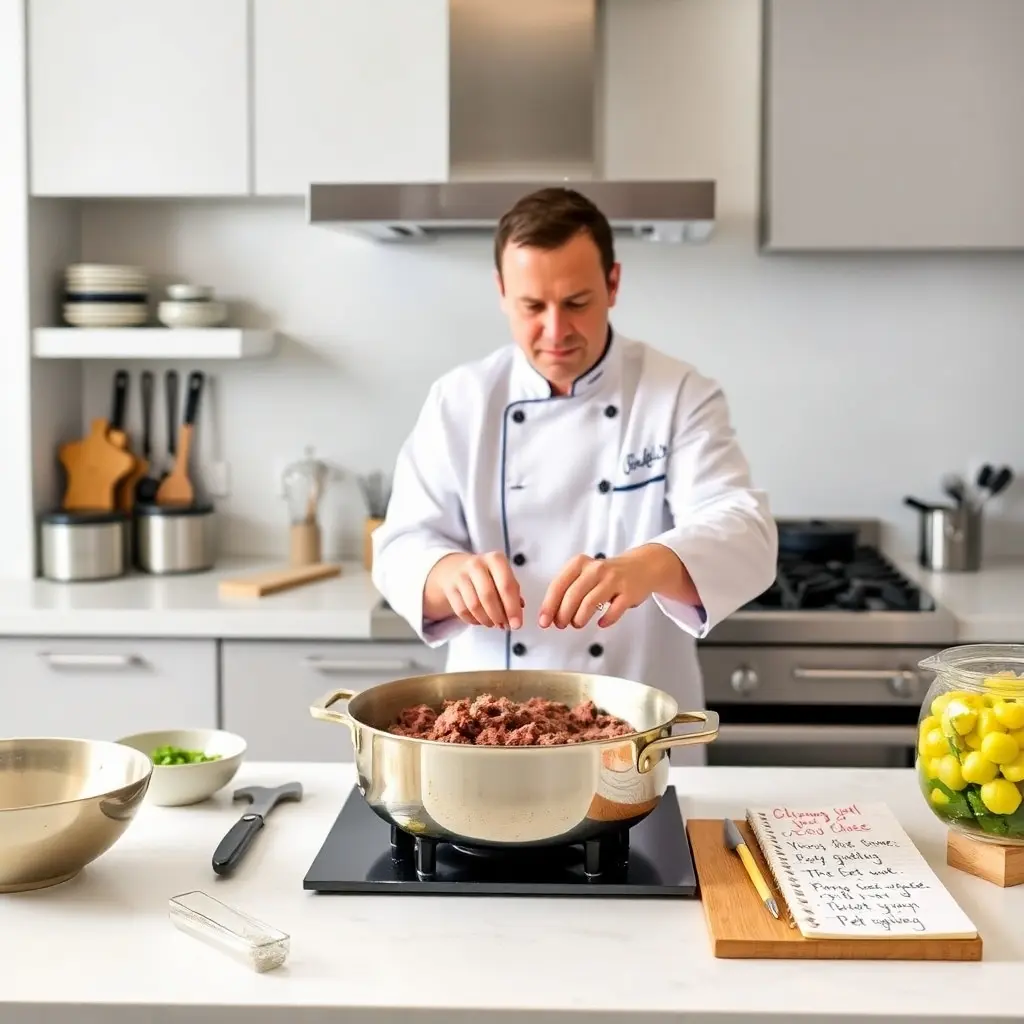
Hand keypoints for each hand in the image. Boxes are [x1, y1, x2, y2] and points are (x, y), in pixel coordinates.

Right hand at [425, 551, 522, 628]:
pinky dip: (474, 620)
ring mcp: (461, 575)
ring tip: (494, 623)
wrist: (457, 568)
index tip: (516, 625)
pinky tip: (481, 620)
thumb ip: (513, 595)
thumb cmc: (488, 576)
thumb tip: (515, 619)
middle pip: (488, 596)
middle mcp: (477, 564)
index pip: (507, 585)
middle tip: (504, 626)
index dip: (513, 608)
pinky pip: (462, 611)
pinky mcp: (450, 588)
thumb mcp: (503, 577)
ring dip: (486, 620)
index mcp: (496, 559)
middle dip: (498, 616)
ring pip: (474, 606)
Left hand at [538, 545, 687, 629]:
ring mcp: (614, 579)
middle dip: (563, 614)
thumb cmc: (606, 575)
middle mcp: (596, 569)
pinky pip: (614, 610)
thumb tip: (551, 615)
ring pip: (591, 602)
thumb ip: (568, 590)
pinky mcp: (628, 592)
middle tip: (561, 625)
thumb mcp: (584, 574)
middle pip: (573, 595)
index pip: (558, 585)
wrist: (641, 566)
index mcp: (579, 563)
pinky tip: (601, 622)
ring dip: (580, 618)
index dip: (549, 605)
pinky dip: (605, 620)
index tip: (544, 621)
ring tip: (577, 624)